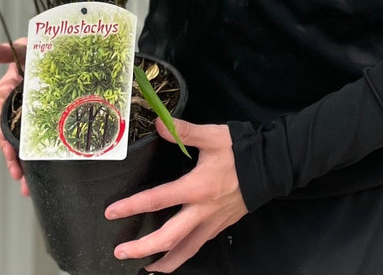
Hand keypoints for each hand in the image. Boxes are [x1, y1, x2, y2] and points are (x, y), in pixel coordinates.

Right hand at [0, 38, 28, 196]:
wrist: (60, 56)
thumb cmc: (37, 53)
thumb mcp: (25, 50)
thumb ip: (8, 52)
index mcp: (8, 92)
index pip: (0, 113)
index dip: (1, 130)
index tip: (7, 145)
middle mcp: (15, 108)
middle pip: (7, 135)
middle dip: (10, 154)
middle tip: (15, 169)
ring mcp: (28, 119)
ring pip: (19, 146)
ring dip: (19, 165)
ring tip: (23, 182)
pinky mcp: (42, 127)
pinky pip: (35, 147)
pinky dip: (32, 166)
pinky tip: (33, 184)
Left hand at [105, 117, 247, 272]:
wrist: (271, 167)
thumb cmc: (240, 151)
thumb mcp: (212, 136)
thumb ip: (184, 131)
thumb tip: (158, 123)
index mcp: (196, 188)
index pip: (158, 200)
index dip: (132, 206)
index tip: (112, 212)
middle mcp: (202, 211)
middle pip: (168, 238)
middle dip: (142, 248)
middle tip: (120, 253)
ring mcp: (212, 222)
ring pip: (186, 251)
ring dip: (164, 263)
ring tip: (146, 269)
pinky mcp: (220, 226)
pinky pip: (199, 246)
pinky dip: (184, 255)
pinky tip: (176, 255)